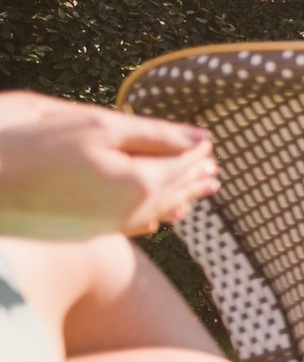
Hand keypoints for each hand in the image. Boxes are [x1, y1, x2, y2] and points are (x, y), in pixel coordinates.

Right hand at [0, 91, 218, 239]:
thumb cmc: (31, 145)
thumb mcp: (96, 127)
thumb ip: (153, 135)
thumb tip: (201, 138)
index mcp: (138, 183)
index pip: (181, 164)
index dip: (197, 151)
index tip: (209, 142)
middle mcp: (127, 212)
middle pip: (172, 191)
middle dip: (194, 179)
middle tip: (215, 172)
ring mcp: (103, 227)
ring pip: (153, 212)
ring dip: (178, 199)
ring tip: (199, 192)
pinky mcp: (80, 234)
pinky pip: (128, 226)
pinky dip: (151, 217)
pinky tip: (158, 219)